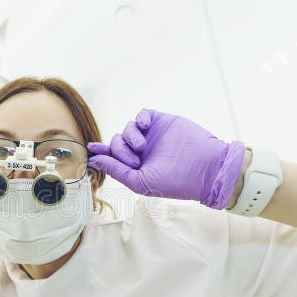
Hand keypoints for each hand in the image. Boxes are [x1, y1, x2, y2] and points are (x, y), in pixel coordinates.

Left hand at [87, 109, 245, 208]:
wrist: (205, 168)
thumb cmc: (175, 181)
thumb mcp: (140, 181)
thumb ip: (116, 170)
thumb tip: (94, 161)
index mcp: (136, 166)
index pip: (112, 156)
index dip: (100, 152)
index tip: (90, 149)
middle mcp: (142, 150)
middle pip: (117, 142)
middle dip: (118, 150)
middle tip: (134, 160)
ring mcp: (152, 135)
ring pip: (127, 128)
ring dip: (128, 137)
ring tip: (142, 148)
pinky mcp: (162, 122)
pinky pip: (142, 114)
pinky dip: (140, 119)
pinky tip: (145, 126)